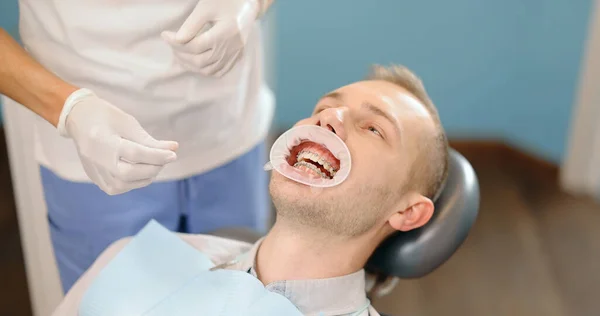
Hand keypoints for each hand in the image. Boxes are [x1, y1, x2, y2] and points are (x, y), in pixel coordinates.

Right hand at [57, 89, 178, 194]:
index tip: (173, 154)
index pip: (136, 154)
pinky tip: (140, 170)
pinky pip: (120, 188)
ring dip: (146, 176)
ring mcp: (95, 173)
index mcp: (105, 143)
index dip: (158, 156)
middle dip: (153, 167)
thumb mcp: (128, 123)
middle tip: (165, 158)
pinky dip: (135, 181)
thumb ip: (150, 140)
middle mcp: (98, 161)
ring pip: (127, 184)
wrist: (79, 120)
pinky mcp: (97, 180)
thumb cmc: (106, 117)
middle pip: (131, 173)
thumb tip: (174, 149)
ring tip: (154, 163)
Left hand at [161, 0, 259, 76]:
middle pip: (200, 61)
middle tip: (172, 44)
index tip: (165, 35)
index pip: (195, 46)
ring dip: (191, 66)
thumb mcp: (206, 7)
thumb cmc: (226, 1)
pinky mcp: (237, 56)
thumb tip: (176, 40)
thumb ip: (191, 25)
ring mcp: (235, 54)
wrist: (249, 3)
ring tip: (180, 54)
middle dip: (181, 55)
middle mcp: (231, 47)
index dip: (176, 43)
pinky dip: (205, 70)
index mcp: (225, 33)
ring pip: (209, 70)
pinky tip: (195, 62)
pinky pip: (220, 71)